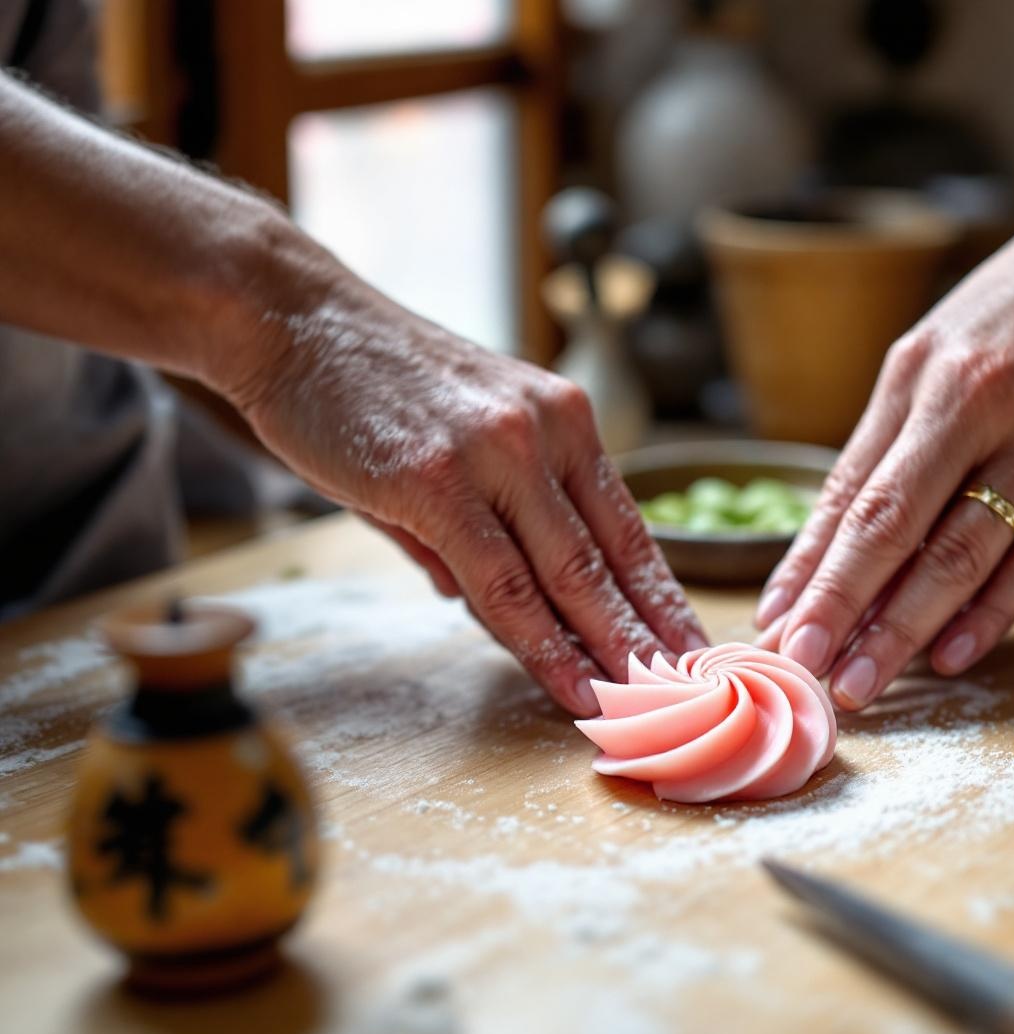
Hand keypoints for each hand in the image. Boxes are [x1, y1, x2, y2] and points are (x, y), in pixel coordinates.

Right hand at [223, 284, 705, 716]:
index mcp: (563, 418)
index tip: (690, 648)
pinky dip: (542, 646)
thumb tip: (488, 600)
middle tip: (691, 693)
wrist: (296, 319)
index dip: (662, 597)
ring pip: (569, 576)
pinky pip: (503, 585)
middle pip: (611, 557)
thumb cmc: (373, 386)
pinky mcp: (435, 484)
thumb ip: (483, 523)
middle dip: (653, 636)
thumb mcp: (459, 444)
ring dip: (611, 653)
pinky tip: (572, 687)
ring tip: (646, 706)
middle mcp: (545, 431)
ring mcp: (494, 455)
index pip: (628, 526)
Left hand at [755, 161, 1013, 707]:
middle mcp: (981, 404)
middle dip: (840, 609)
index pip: (848, 491)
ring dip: (904, 630)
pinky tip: (951, 656)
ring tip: (863, 684)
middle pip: (893, 528)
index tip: (775, 623)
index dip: (807, 567)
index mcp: (923, 371)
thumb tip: (836, 539)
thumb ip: (893, 438)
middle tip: (803, 669)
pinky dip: (992, 615)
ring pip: (962, 555)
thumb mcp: (941, 344)